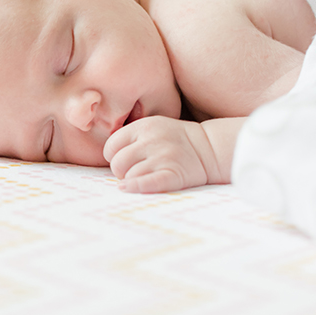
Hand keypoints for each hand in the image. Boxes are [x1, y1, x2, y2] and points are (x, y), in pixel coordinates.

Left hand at [103, 116, 220, 193]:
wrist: (209, 147)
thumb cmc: (175, 140)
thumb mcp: (152, 126)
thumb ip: (131, 136)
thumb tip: (106, 156)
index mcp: (144, 126)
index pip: (111, 146)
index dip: (113, 156)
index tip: (124, 160)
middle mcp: (152, 140)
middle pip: (117, 163)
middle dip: (121, 171)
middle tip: (133, 171)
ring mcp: (163, 157)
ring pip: (129, 176)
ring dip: (132, 180)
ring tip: (143, 177)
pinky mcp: (173, 174)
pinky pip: (145, 184)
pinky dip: (135, 187)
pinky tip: (129, 188)